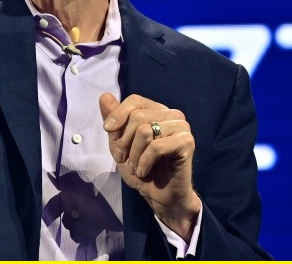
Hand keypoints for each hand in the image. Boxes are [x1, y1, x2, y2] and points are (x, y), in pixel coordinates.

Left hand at [99, 92, 202, 240]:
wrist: (159, 196)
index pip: (135, 100)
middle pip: (137, 116)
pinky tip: (144, 171)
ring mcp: (182, 127)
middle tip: (125, 158)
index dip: (118, 114)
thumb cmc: (141, 168)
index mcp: (158, 111)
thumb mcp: (120, 143)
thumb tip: (105, 96)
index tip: (108, 130)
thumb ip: (114, 120)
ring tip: (137, 166)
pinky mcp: (187, 142)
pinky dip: (145, 161)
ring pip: (145, 131)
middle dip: (124, 141)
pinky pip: (156, 146)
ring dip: (134, 154)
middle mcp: (172, 115)